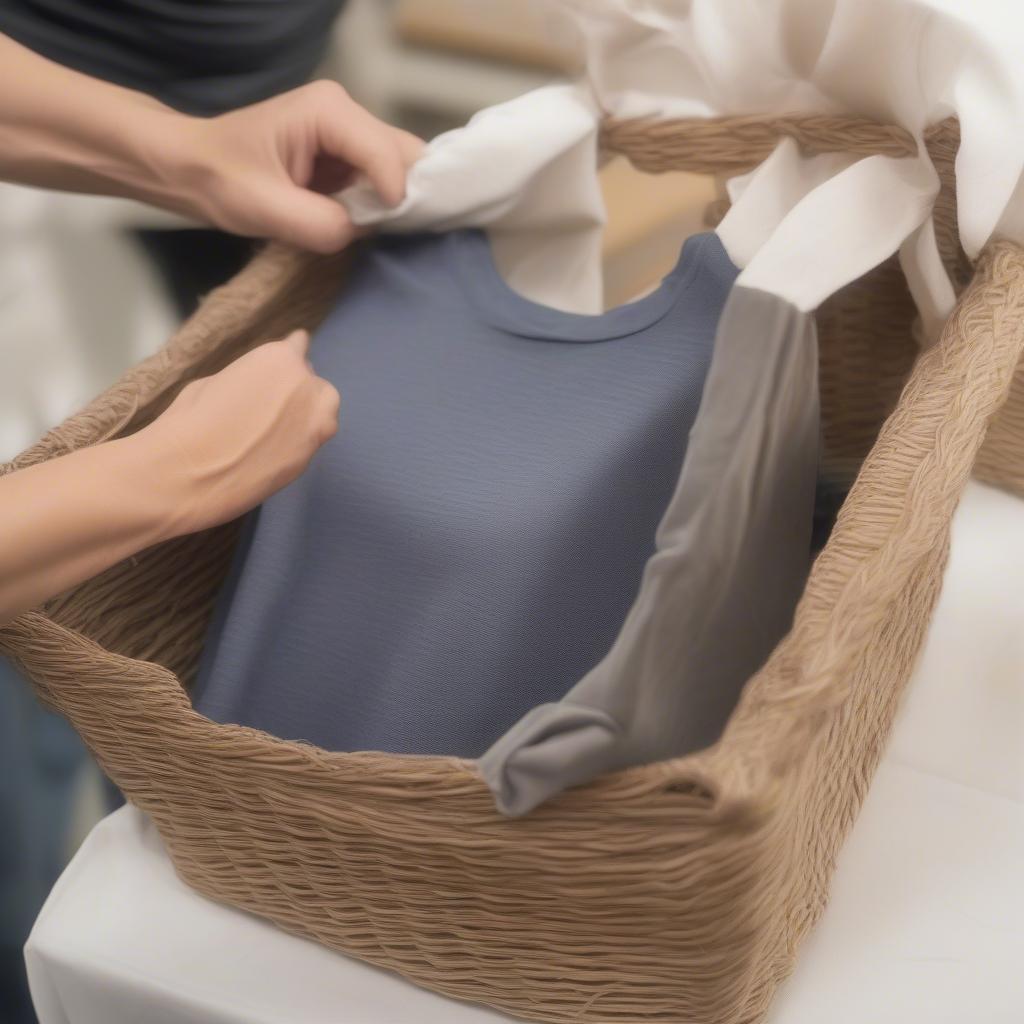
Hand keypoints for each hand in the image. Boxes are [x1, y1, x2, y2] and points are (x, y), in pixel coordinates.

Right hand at [132, 329, 339, 537]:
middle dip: (300, 390)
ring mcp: (314, 426)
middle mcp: (307, 389)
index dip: (291, 352)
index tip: (294, 351)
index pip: (298, 346)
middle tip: (274, 403)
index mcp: (281, 359)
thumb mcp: (217, 381)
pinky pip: (311, 443)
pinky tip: (272, 449)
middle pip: (315, 385)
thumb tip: (261, 387)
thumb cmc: (189, 420)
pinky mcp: (310, 459)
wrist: (188, 473)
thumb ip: (253, 379)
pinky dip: (298, 442)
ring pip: (324, 415)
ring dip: (307, 417)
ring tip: (276, 428)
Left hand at [169, 81, 424, 253]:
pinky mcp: (346, 157)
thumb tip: (359, 234)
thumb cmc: (218, 180)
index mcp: (328, 111)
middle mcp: (346, 113)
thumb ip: (319, 224)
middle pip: (406, 154)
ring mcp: (349, 134)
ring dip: (394, 204)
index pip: (387, 153)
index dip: (396, 196)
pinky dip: (382, 206)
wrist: (190, 169)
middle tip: (398, 235)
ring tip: (379, 232)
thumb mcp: (264, 208)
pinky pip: (382, 181)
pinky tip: (366, 225)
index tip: (385, 231)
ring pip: (400, 169)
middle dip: (409, 196)